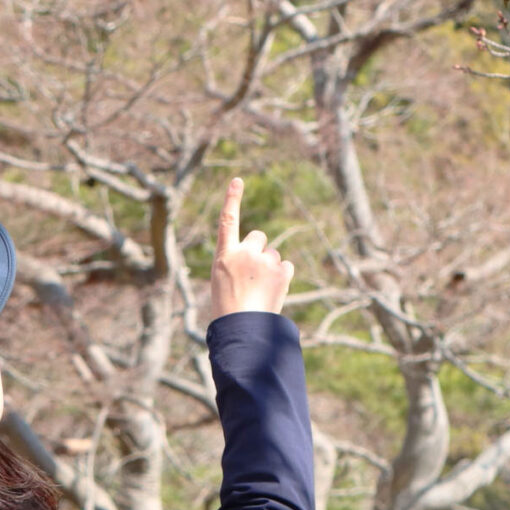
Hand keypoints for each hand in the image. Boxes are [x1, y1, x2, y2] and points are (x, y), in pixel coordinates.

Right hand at [206, 177, 293, 321]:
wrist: (243, 328)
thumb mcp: (223, 281)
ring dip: (270, 267)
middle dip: (259, 249)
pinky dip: (282, 276)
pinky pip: (286, 266)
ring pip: (273, 255)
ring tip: (260, 289)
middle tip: (253, 273)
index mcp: (224, 255)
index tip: (238, 181)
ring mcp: (264, 261)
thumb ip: (237, 262)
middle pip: (259, 237)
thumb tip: (260, 253)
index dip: (232, 199)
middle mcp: (244, 253)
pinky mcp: (281, 271)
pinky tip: (272, 291)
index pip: (227, 220)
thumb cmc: (229, 307)